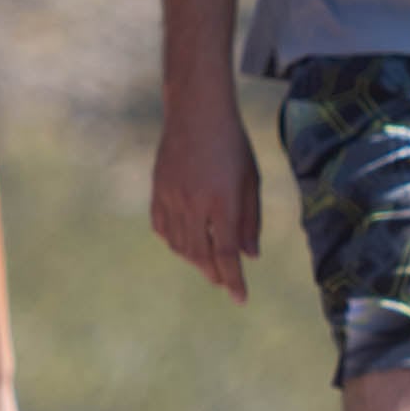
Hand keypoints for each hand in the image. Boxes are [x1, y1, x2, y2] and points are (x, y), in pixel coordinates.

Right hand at [149, 104, 263, 300]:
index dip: (234, 279)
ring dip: (195, 259)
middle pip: (201, 255)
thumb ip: (251, 220)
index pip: (227, 253)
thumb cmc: (232, 144)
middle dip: (214, 274)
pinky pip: (162, 228)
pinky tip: (186, 242)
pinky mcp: (158, 191)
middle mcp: (194, 204)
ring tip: (209, 263)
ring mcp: (171, 198)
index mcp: (223, 201)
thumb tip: (250, 256)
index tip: (240, 298)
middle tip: (225, 281)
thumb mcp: (251, 180)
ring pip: (180, 245)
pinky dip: (174, 241)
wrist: (197, 112)